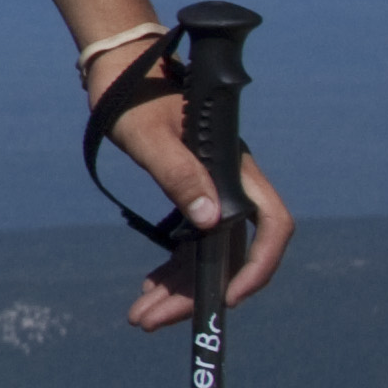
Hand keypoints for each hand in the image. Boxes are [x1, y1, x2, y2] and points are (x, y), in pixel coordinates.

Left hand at [89, 39, 295, 327]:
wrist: (118, 65)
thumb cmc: (133, 93)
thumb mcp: (149, 136)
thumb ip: (178, 174)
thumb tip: (211, 223)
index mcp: (234, 167)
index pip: (270, 225)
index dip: (258, 266)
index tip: (227, 299)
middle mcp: (230, 184)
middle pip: (229, 253)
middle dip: (196, 293)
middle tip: (151, 322)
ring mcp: (210, 192)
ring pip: (206, 255)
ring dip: (178, 289)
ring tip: (140, 318)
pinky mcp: (189, 194)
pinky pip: (188, 244)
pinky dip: (170, 270)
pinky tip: (147, 289)